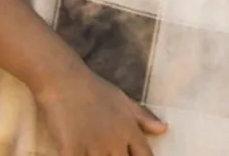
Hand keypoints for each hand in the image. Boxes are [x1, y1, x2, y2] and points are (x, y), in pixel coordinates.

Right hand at [34, 66, 165, 155]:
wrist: (63, 80)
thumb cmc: (93, 89)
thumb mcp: (123, 100)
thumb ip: (144, 117)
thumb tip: (164, 129)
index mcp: (129, 130)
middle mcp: (115, 141)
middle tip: (109, 152)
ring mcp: (93, 147)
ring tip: (94, 151)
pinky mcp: (72, 150)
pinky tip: (75, 153)